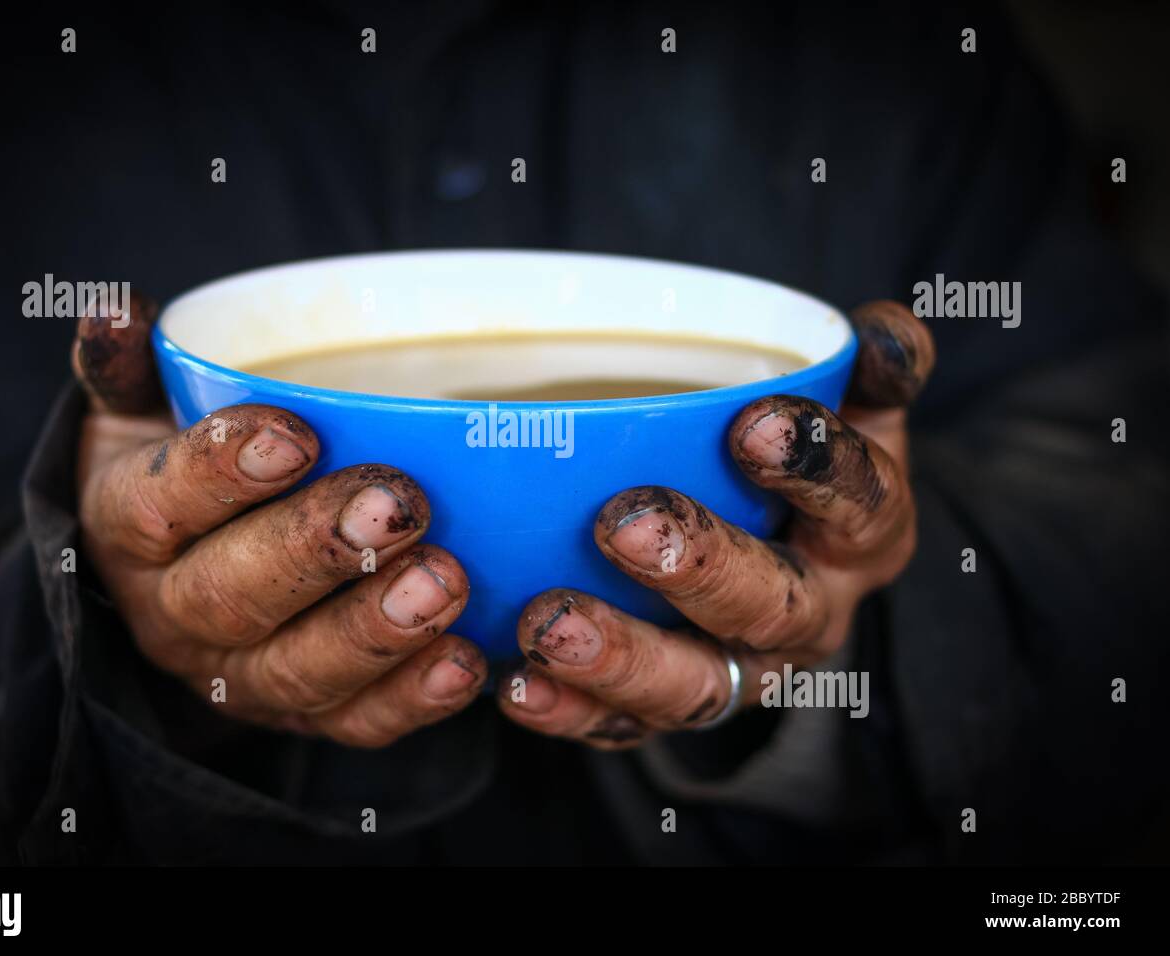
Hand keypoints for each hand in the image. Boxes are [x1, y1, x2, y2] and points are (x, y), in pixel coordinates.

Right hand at [72, 292, 485, 746]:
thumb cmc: (177, 471)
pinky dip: (412, 699)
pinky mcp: (305, 716)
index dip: (221, 471)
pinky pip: (353, 723)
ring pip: (297, 669)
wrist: (181, 576)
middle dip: (318, 550)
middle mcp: (175, 613)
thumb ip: (127, 370)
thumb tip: (113, 311)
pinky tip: (467, 661)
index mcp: (127, 528)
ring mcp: (241, 673)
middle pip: (234, 594)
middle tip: (398, 503)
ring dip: (374, 629)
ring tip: (446, 580)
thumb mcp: (136, 413)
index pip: (159, 503)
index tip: (296, 435)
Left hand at [498, 301, 934, 747]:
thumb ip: (872, 368)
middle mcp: (808, 616)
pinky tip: (517, 685)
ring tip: (550, 622)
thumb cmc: (806, 470)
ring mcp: (739, 672)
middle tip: (626, 522)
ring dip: (621, 658)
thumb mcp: (857, 413)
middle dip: (699, 569)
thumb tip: (884, 328)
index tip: (753, 426)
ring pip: (694, 686)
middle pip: (768, 608)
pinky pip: (624, 728)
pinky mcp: (670, 709)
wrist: (791, 564)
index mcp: (864, 536)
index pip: (861, 504)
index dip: (814, 469)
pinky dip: (570, 713)